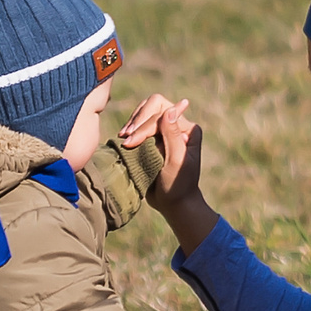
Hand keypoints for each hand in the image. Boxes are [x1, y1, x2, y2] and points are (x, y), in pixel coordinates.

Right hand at [120, 95, 214, 251]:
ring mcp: (165, 131)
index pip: (162, 114)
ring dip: (132, 124)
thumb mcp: (177, 161)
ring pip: (145, 113)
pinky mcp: (154, 139)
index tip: (130, 141)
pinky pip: (140, 125)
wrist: (173, 203)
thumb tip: (171, 109)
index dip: (145, 126)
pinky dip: (131, 130)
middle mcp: (178, 126)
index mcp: (188, 129)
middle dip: (137, 121)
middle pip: (153, 107)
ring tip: (122, 137)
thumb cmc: (177, 185)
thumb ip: (173, 135)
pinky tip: (123, 139)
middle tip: (124, 137)